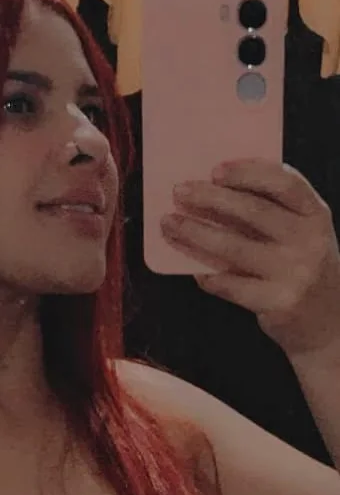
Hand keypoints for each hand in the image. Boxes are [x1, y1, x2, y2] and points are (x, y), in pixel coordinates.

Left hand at [160, 160, 339, 360]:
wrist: (328, 324)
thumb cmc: (304, 268)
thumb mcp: (304, 234)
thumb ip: (275, 213)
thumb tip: (215, 190)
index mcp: (316, 215)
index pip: (284, 183)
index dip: (249, 173)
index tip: (215, 169)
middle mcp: (309, 242)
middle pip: (253, 211)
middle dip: (211, 198)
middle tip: (179, 191)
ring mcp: (294, 274)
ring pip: (235, 248)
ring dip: (196, 233)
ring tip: (170, 224)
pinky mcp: (278, 304)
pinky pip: (232, 286)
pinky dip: (208, 275)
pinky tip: (192, 268)